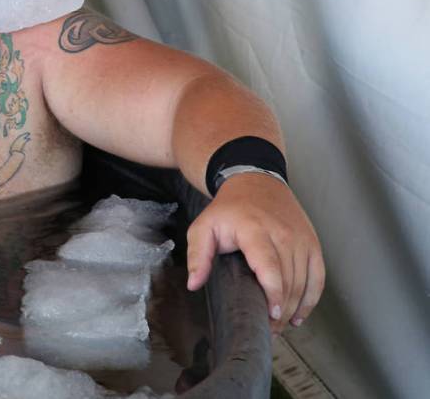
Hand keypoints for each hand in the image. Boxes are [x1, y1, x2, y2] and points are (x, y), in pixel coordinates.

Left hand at [185, 174, 324, 333]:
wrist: (256, 182)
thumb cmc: (229, 209)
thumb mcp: (203, 226)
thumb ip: (198, 256)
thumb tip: (193, 284)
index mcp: (255, 230)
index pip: (270, 266)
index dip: (274, 293)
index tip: (271, 315)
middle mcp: (283, 234)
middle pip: (290, 280)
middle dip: (281, 310)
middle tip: (268, 330)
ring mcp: (302, 239)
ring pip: (305, 282)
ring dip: (295, 308)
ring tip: (279, 326)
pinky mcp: (313, 243)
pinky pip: (318, 277)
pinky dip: (312, 299)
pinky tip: (299, 315)